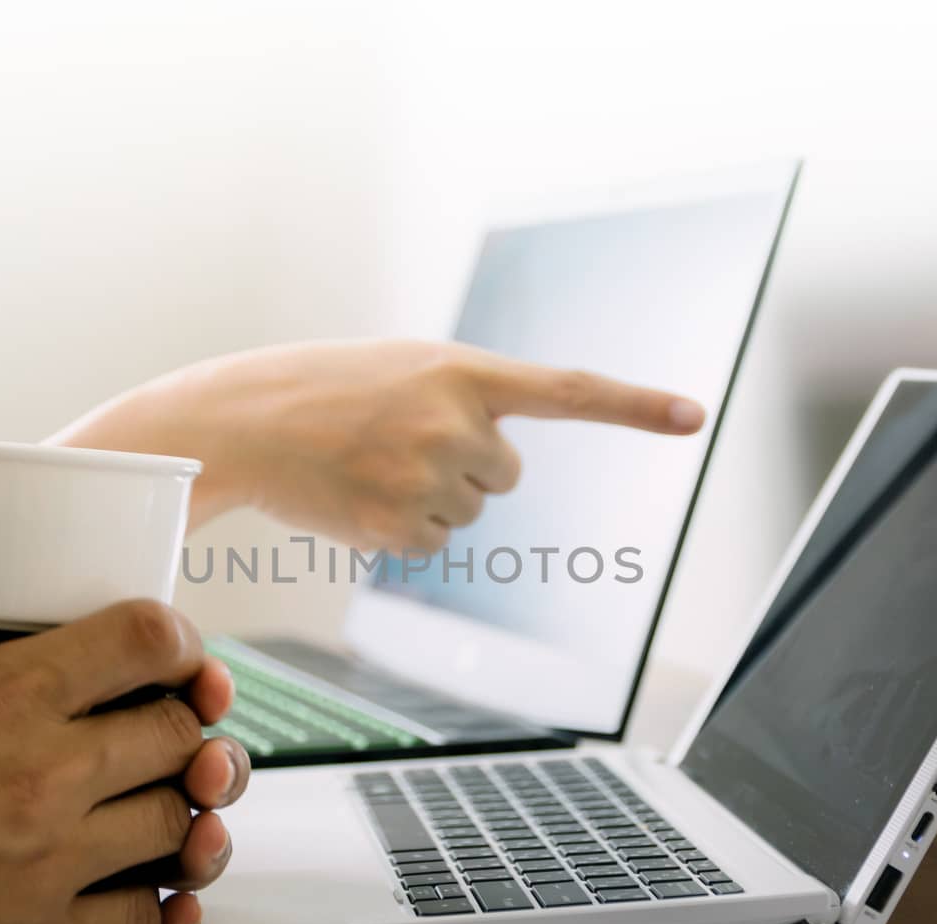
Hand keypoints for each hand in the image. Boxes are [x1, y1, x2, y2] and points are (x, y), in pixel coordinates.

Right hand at [0, 600, 248, 923]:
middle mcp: (44, 767)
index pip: (145, 638)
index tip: (180, 668)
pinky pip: (150, 922)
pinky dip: (164, 915)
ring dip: (184, 826)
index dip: (182, 649)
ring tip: (163, 830)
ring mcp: (51, 857)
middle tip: (167, 755)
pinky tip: (150, 907)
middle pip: (181, 733)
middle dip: (186, 739)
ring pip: (184, 823)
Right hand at [50, 339, 705, 550]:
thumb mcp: (401, 367)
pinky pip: (431, 544)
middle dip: (462, 466)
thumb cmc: (321, 390)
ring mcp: (430, 477)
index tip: (696, 418)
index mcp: (462, 370)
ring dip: (425, 498)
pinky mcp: (401, 528)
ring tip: (364, 466)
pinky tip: (354, 498)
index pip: (569, 391)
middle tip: (394, 444)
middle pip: (504, 476)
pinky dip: (399, 531)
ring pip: (467, 514)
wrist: (239, 422)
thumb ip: (463, 396)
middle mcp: (457, 422)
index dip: (636, 407)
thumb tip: (501, 464)